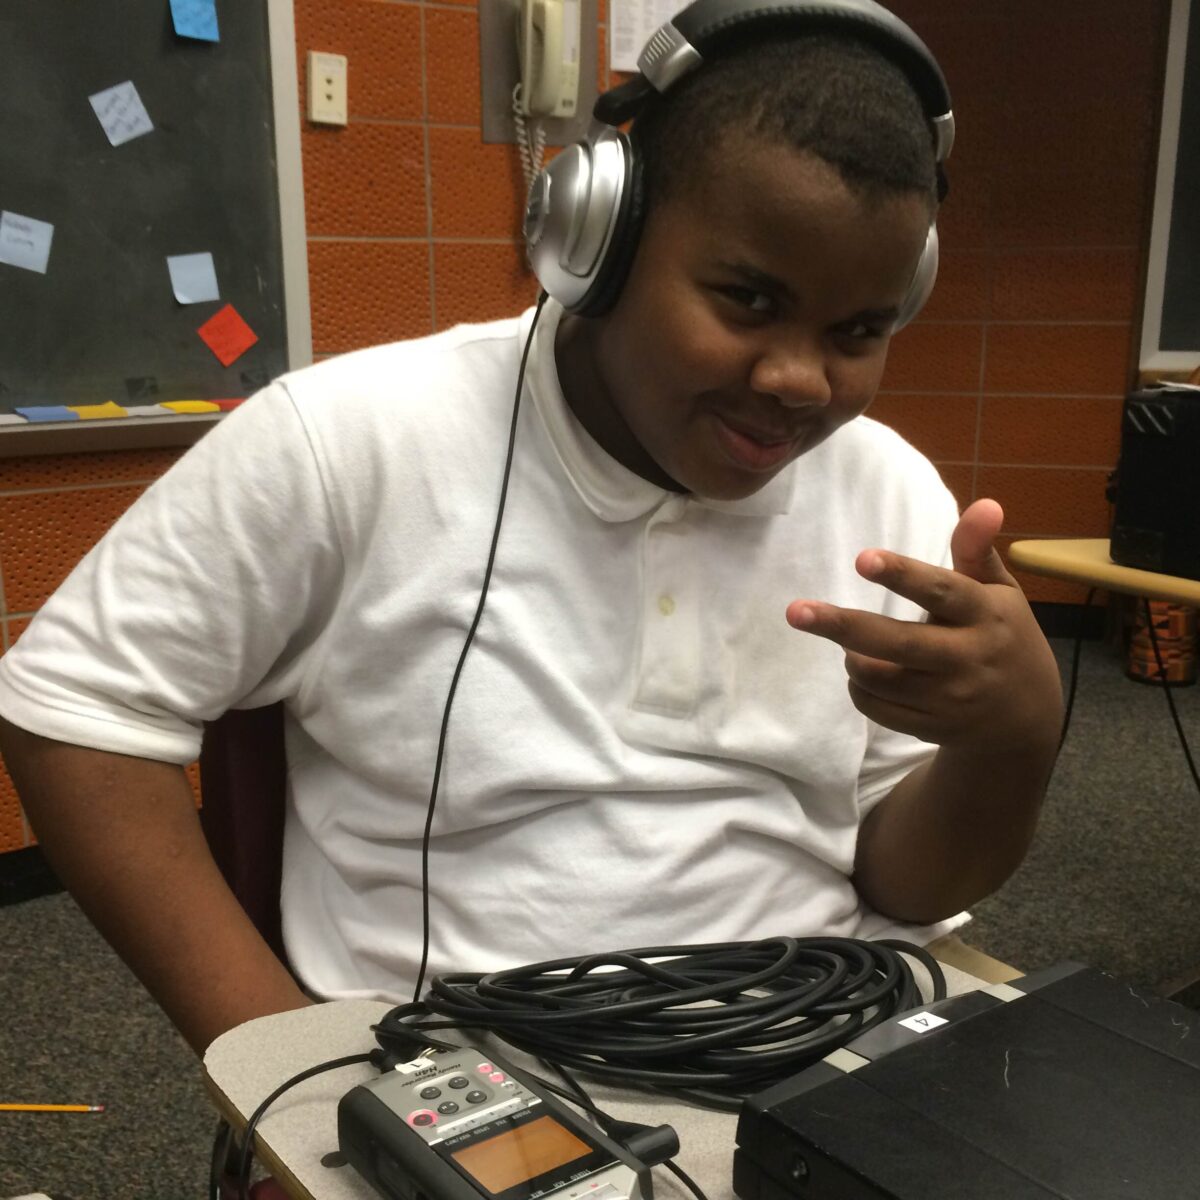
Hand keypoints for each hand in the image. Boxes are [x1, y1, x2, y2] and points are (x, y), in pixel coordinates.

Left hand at [785, 499, 1062, 754]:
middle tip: (796, 612)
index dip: (901, 575)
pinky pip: (875, 706)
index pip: (941, 592)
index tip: (861, 559)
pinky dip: (859, 686)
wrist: (1026, 720)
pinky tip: (868, 671)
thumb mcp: (1000, 593)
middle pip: (897, 642)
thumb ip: (977, 551)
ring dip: (851, 655)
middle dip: (842, 626)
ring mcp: (949, 699)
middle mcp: (968, 658)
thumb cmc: (1003, 637)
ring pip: (877, 676)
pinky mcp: (931, 727)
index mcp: (986, 614)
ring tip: (853, 642)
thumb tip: (986, 503)